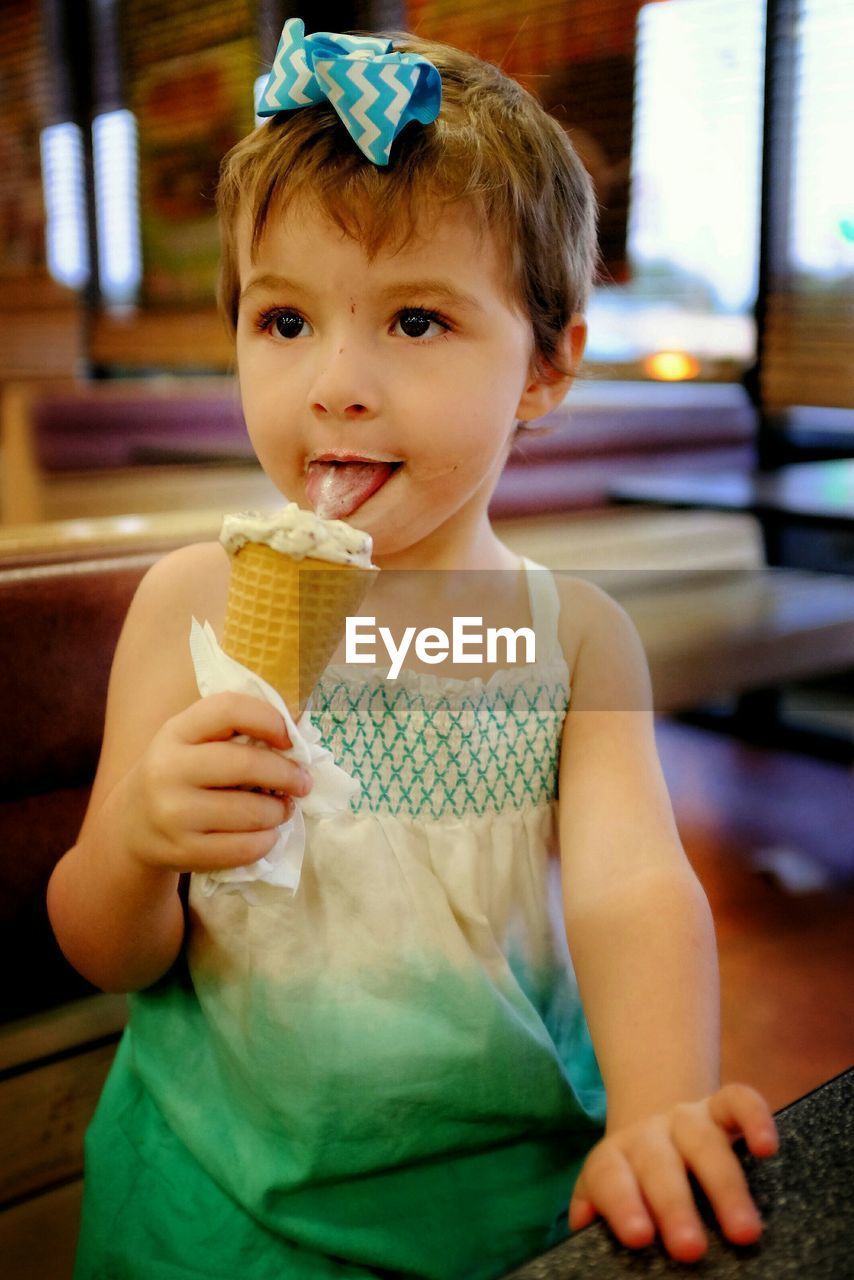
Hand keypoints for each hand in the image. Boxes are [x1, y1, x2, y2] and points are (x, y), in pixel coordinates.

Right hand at [121, 692, 312, 874]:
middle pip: (245, 765)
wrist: (129, 826)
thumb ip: (233, 732)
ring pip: (250, 811)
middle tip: (303, 782)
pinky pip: (242, 848)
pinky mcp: (181, 852)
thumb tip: (297, 738)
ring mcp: (172, 813)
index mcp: (176, 732)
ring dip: (279, 811)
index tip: (289, 739)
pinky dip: (266, 841)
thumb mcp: (190, 742)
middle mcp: (168, 769)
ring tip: (283, 809)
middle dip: (286, 774)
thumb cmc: (178, 775)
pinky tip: (267, 835)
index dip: (268, 719)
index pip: (228, 709)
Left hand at [569, 1083, 778, 1261]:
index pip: (610, 1178)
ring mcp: (687, 1118)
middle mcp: (649, 1135)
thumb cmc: (635, 1183)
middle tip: (690, 1249)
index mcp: (614, 1159)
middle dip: (674, 1206)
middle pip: (659, 1166)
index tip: (638, 1236)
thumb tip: (579, 1234)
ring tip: (744, 1231)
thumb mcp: (610, 1195)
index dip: (622, 1204)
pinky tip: (767, 1147)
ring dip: (725, 1187)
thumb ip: (595, 1212)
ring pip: (705, 1143)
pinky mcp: (720, 1107)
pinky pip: (739, 1102)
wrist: (655, 1127)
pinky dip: (754, 1118)